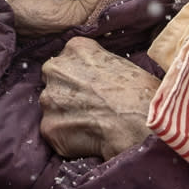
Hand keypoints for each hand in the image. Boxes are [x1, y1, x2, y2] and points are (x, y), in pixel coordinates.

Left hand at [40, 37, 160, 159]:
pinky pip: (56, 134)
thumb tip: (95, 78)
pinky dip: (68, 139)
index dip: (79, 77)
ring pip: (53, 109)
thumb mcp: (121, 62)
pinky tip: (89, 140)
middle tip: (89, 108)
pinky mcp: (49, 127)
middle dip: (67, 95)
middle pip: (55, 83)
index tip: (90, 88)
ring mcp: (49, 99)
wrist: (138, 122)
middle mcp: (55, 69)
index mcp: (75, 48)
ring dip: (67, 117)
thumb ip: (97, 66)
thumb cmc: (140, 92)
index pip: (67, 62)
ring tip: (92, 125)